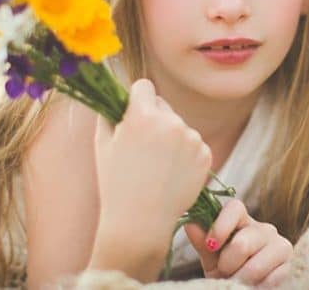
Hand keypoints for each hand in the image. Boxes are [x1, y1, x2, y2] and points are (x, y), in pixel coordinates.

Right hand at [92, 78, 212, 264]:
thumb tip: (112, 92)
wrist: (141, 221)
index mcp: (143, 116)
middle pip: (163, 105)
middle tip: (142, 147)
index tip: (132, 111)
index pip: (144, 86)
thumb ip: (108, 112)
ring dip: (170, 137)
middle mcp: (171, 122)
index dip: (136, 99)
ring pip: (179, 126)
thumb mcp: (102, 143)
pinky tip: (171, 172)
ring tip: (156, 165)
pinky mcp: (205, 154)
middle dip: (153, 119)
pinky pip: (193, 143)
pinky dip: (185, 153)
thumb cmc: (115, 183)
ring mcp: (191, 138)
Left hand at [183, 198, 292, 288]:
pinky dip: (257, 287)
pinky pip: (271, 279)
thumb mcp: (211, 257)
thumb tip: (190, 222)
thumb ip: (203, 240)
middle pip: (243, 242)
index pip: (235, 207)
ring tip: (239, 282)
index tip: (211, 245)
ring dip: (242, 279)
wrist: (242, 288)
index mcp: (243, 221)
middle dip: (228, 264)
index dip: (221, 225)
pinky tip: (255, 286)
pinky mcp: (292, 266)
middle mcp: (265, 229)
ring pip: (256, 265)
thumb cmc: (226, 271)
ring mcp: (281, 246)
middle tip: (225, 273)